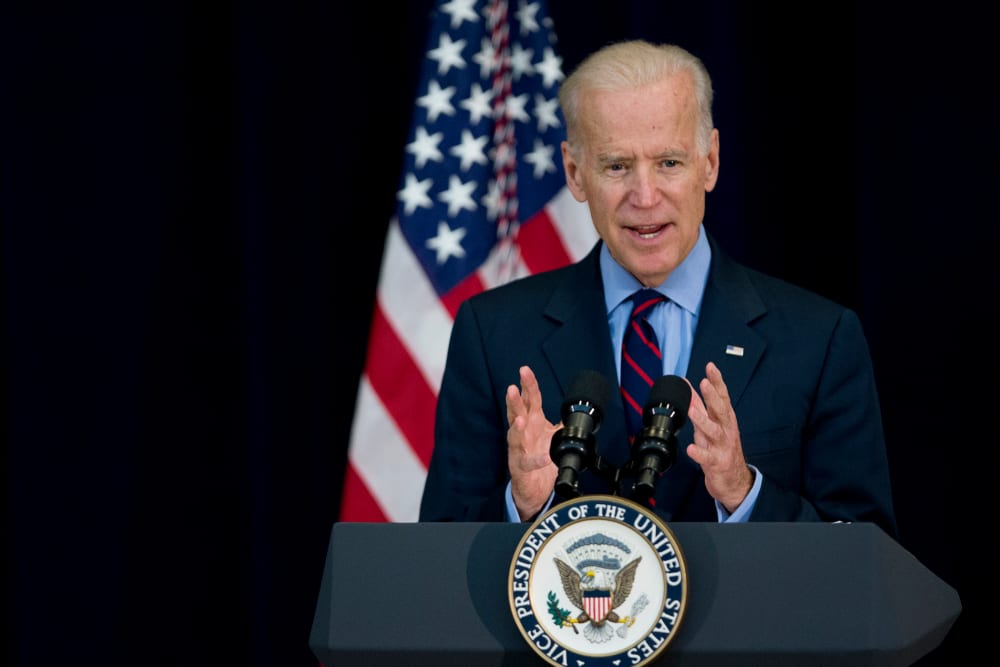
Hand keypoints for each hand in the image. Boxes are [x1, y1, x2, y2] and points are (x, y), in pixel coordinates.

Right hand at [506, 365, 560, 519]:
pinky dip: (537, 460)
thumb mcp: (553, 436)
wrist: (533, 487)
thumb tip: (575, 412)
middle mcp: (523, 432)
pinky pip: (530, 462)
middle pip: (517, 412)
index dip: (528, 385)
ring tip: (520, 419)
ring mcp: (519, 449)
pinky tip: (543, 457)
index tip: (525, 370)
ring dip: (517, 427)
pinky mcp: (521, 466)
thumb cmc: (539, 458)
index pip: (530, 399)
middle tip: (512, 387)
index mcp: (532, 421)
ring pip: (515, 435)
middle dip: (515, 400)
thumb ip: (561, 423)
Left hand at [685, 361, 752, 512]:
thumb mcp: (710, 423)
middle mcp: (726, 430)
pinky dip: (699, 453)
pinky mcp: (717, 463)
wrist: (734, 480)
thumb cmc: (721, 448)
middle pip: (721, 410)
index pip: (722, 396)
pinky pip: (708, 458)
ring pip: (714, 431)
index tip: (711, 366)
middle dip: (713, 396)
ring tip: (692, 410)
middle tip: (705, 383)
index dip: (717, 381)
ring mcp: (722, 446)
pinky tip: (691, 448)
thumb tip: (688, 385)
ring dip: (703, 420)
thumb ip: (699, 405)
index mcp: (724, 419)